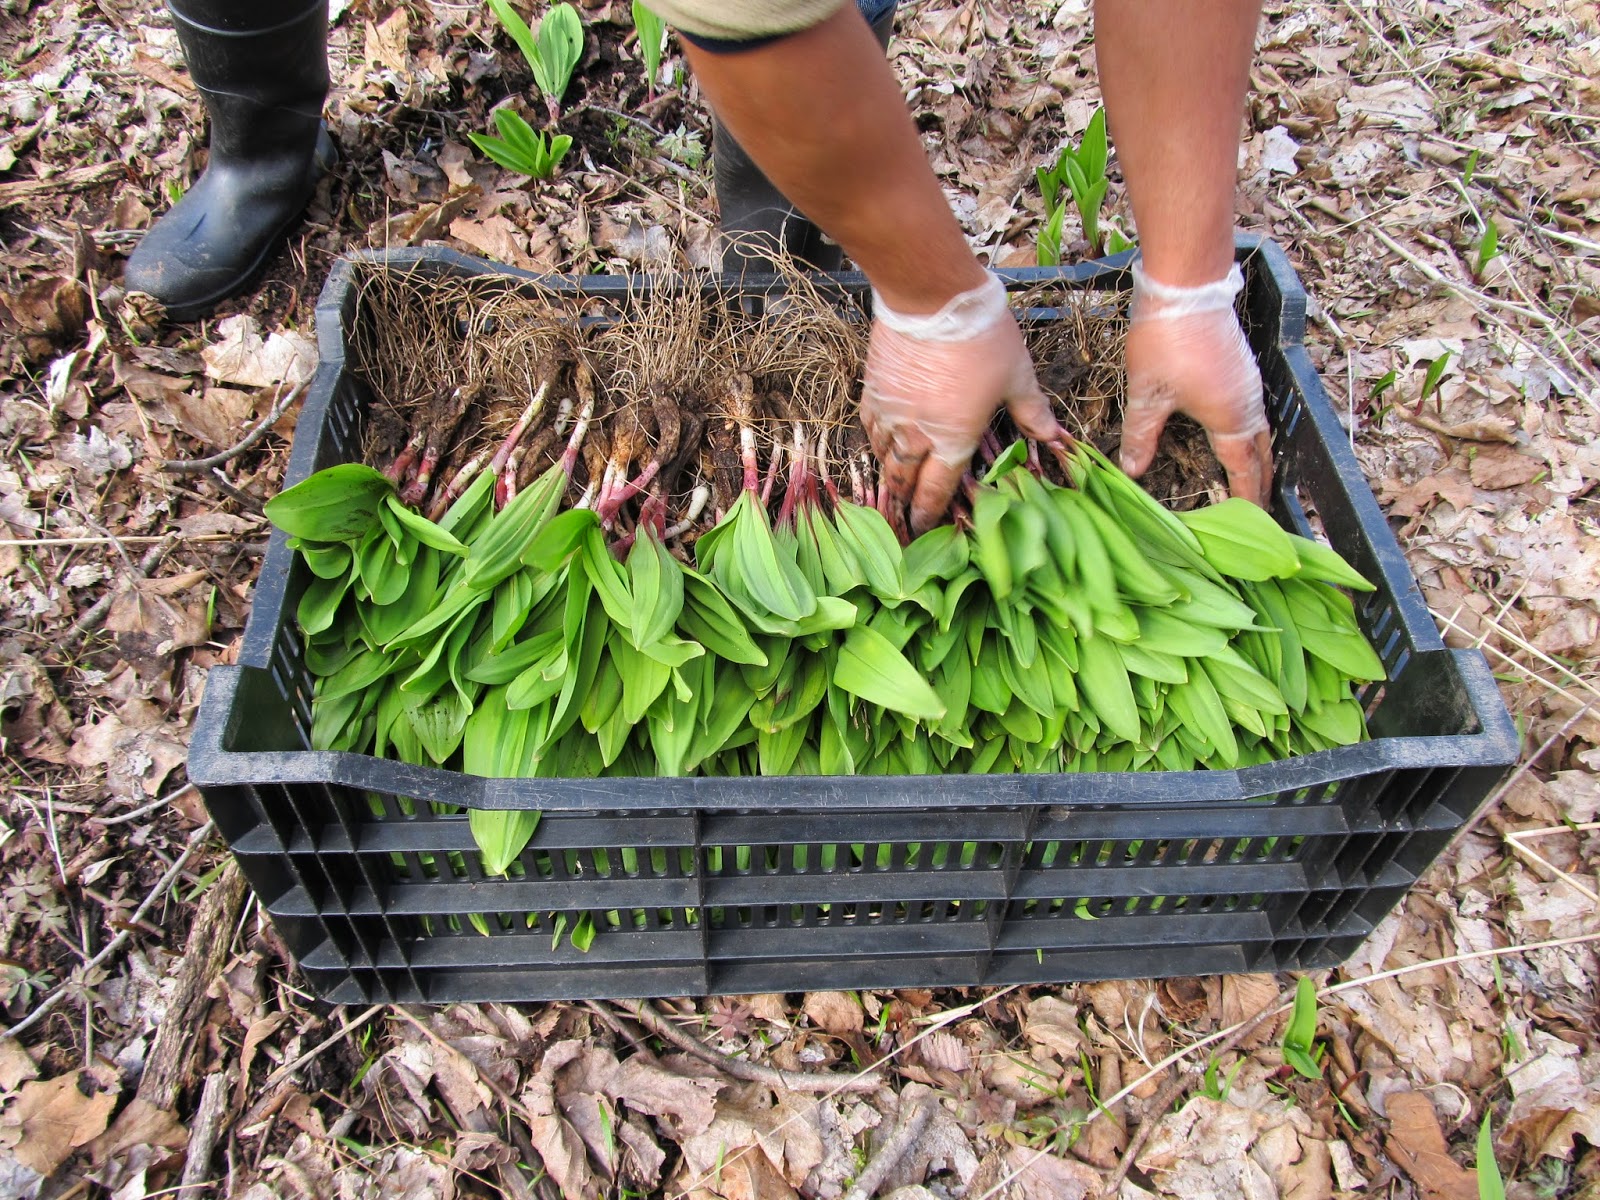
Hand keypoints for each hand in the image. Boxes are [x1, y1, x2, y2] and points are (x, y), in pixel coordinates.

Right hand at [862, 274, 1065, 532]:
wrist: (932, 298)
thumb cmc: (982, 338)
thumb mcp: (1017, 375)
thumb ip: (1032, 411)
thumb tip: (1055, 436)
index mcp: (954, 440)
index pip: (938, 489)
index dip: (931, 512)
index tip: (926, 528)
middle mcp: (917, 436)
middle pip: (905, 480)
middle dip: (906, 502)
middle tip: (906, 518)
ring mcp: (891, 414)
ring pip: (884, 457)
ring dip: (890, 474)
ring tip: (892, 486)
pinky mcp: (874, 391)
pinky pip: (870, 427)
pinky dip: (876, 441)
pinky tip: (880, 442)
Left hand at [1119, 261, 1271, 505]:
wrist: (1187, 286)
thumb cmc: (1167, 343)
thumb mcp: (1147, 394)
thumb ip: (1142, 436)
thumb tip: (1132, 472)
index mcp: (1232, 420)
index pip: (1243, 471)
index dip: (1246, 498)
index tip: (1250, 522)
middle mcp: (1249, 405)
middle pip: (1261, 454)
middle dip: (1259, 482)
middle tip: (1256, 511)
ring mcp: (1250, 383)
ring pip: (1261, 431)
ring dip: (1257, 457)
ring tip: (1250, 478)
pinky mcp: (1243, 366)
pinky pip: (1254, 411)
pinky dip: (1250, 433)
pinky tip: (1236, 434)